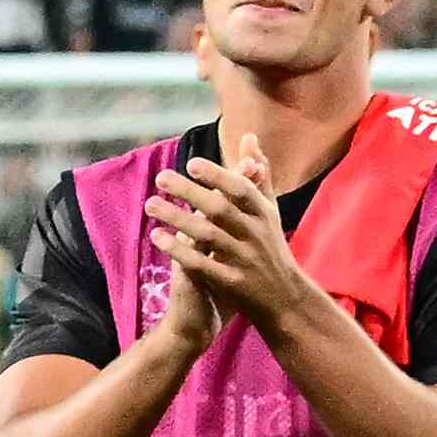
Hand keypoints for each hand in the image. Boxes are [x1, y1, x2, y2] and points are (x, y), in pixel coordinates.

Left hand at [156, 149, 322, 345]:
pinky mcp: (233, 283)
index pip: (241, 190)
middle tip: (161, 177)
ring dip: (177, 218)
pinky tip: (157, 237)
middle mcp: (256, 235)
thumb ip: (258, 174)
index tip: (192, 163)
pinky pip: (202, 265)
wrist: (286, 299)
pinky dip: (179, 250)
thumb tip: (249, 136)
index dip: (217, 175)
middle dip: (190, 192)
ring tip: (150, 203)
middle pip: (221, 210)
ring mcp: (245, 260)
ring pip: (208, 236)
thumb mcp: (270, 210)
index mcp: (264, 214)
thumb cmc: (272, 247)